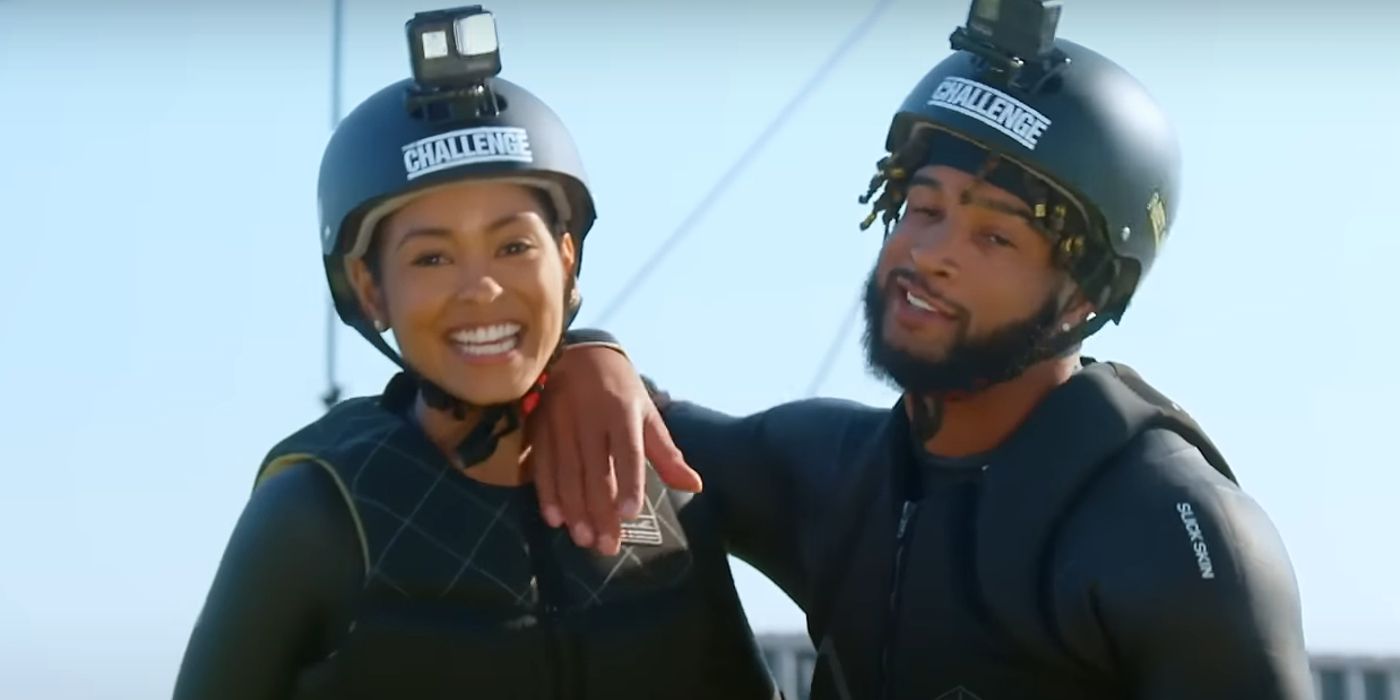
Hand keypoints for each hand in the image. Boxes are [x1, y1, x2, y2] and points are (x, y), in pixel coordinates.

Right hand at [525, 345, 701, 555]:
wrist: (577, 352)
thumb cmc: (620, 387)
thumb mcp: (646, 412)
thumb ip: (666, 453)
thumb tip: (694, 486)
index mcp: (622, 409)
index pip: (627, 449)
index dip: (628, 481)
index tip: (630, 513)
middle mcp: (589, 415)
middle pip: (595, 469)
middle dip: (600, 510)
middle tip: (606, 546)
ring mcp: (560, 421)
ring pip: (567, 472)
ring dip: (574, 509)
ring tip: (584, 539)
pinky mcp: (538, 426)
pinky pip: (541, 465)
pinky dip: (547, 493)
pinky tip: (554, 518)